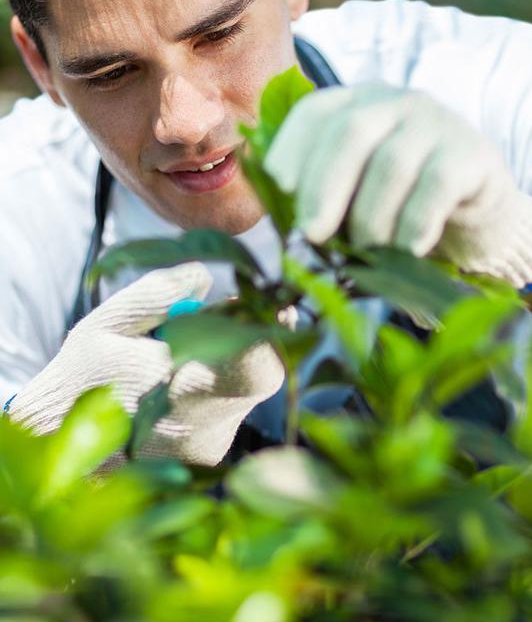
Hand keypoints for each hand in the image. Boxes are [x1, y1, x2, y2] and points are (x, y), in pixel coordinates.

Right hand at [10, 263, 284, 465]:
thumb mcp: (106, 325)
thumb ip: (156, 296)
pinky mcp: (208, 459)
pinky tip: (183, 382)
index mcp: (178, 391)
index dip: (273, 331)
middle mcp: (202, 429)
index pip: (259, 364)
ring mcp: (207, 451)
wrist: (56, 448)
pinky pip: (232, 408)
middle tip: (229, 316)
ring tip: (182, 357)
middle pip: (263, 375)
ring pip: (247, 390)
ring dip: (231, 362)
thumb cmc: (82, 377)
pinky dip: (219, 386)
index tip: (272, 305)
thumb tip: (204, 275)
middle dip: (251, 339)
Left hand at [265, 83, 531, 288]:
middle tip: (313, 234)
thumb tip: (286, 229)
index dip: (290, 148)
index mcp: (357, 105)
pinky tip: (409, 247)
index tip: (279, 189)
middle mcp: (396, 103)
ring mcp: (438, 123)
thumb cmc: (400, 206)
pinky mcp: (474, 153)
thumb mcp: (354, 195)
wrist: (478, 214)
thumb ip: (320, 198)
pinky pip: (437, 185)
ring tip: (366, 251)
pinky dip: (415, 222)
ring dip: (371, 217)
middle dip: (324, 187)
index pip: (314, 113)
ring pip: (392, 163)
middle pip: (350, 131)